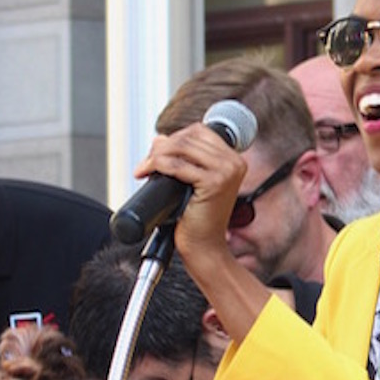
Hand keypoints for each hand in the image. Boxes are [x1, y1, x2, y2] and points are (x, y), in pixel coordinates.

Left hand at [134, 124, 249, 265]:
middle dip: (161, 147)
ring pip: (181, 147)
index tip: (158, 153)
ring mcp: (226, 171)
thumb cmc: (197, 220)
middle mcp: (234, 162)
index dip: (174, 137)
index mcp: (233, 160)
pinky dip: (157, 165)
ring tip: (145, 169)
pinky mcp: (214, 183)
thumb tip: (160, 139)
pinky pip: (176, 165)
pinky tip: (148, 174)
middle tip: (147, 164)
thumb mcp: (192, 183)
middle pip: (189, 136)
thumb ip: (183, 159)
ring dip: (156, 155)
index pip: (199, 131)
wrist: (204, 248)